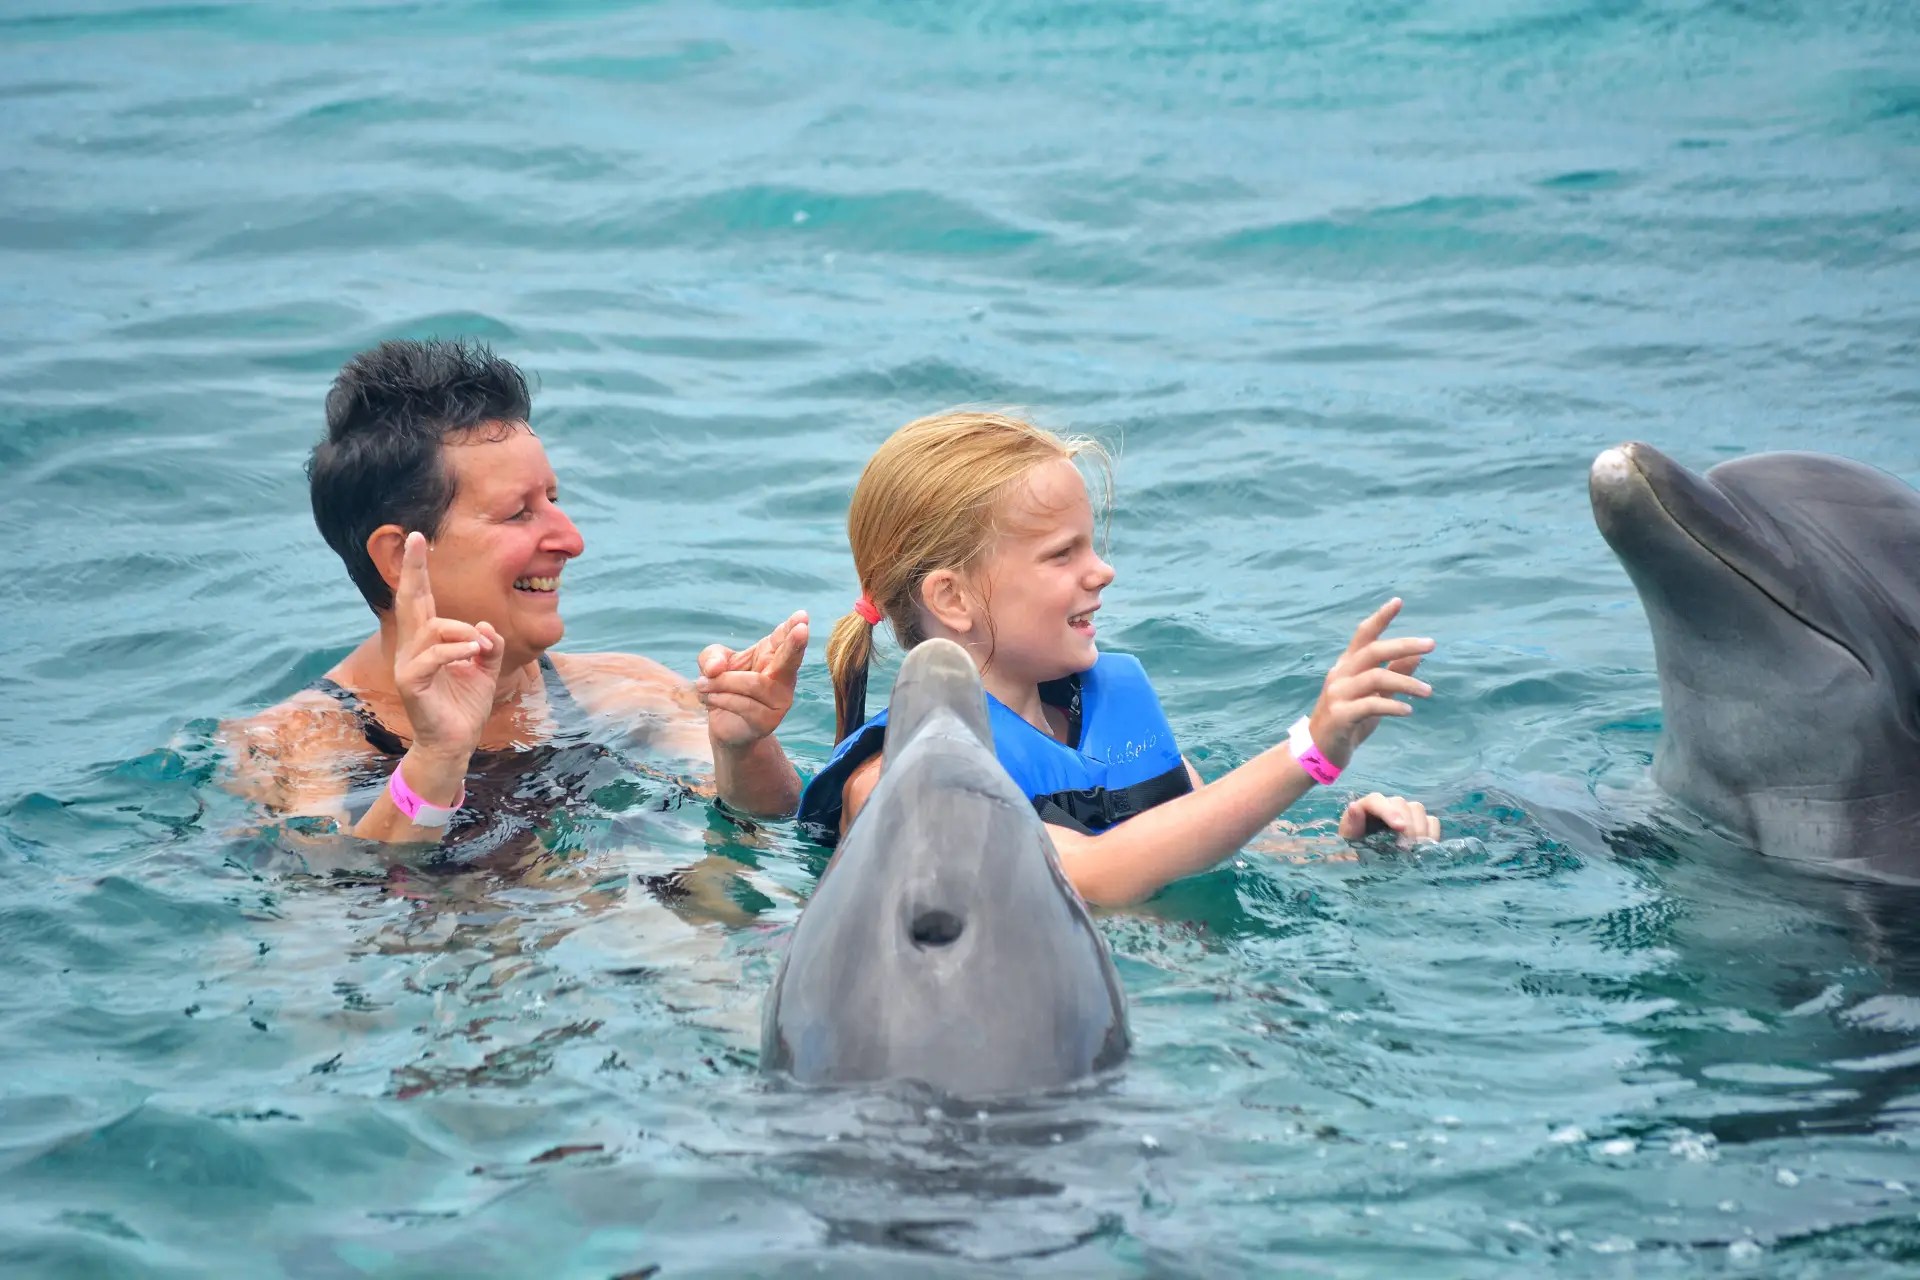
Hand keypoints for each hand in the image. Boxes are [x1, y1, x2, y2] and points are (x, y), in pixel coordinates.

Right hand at [391, 530, 504, 756]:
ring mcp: (408, 664)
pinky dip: (457, 650)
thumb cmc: (466, 705)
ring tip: (481, 649)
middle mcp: (412, 648)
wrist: (456, 742)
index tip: (418, 538)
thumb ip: (488, 644)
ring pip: (433, 628)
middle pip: (410, 601)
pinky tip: (474, 655)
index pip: (422, 600)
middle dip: (415, 569)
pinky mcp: (410, 682)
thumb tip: (484, 627)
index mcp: (428, 641)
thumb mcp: (486, 668)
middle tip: (416, 538)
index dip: (419, 571)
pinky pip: (432, 655)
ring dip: (463, 633)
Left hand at [697, 610, 808, 751]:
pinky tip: (709, 698)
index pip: (784, 639)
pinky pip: (744, 705)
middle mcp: (783, 678)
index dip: (793, 628)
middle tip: (802, 629)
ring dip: (722, 682)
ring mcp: (779, 701)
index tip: (802, 616)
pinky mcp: (768, 721)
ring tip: (703, 683)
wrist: (724, 725)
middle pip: (790, 660)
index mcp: (771, 656)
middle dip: (795, 645)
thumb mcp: (713, 664)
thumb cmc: (725, 687)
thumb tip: (715, 668)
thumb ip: (711, 657)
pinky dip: (720, 699)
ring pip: (754, 684)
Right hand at [1306, 597, 1433, 767]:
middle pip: (1373, 651)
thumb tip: (1416, 657)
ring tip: (1428, 691)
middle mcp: (1340, 674)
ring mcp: (1338, 694)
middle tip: (1431, 645)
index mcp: (1347, 665)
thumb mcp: (1375, 696)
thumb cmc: (1350, 720)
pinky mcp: (1340, 715)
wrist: (1321, 751)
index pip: (1363, 635)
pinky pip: (1370, 704)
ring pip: (1375, 677)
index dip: (1380, 618)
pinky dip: (1393, 706)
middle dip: (1404, 645)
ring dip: (1406, 683)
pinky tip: (1408, 711)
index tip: (1398, 601)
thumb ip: (1393, 675)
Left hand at [1338, 792, 1439, 842]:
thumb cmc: (1352, 852)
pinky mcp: (1418, 824)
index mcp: (1365, 807)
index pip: (1376, 800)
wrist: (1363, 863)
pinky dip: (1431, 834)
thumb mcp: (1347, 842)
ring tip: (1415, 850)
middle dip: (1407, 825)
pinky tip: (1425, 849)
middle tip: (1407, 849)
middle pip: (1401, 804)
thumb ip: (1352, 825)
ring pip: (1417, 809)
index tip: (1399, 828)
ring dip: (1419, 829)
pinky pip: (1431, 821)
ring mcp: (1404, 813)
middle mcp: (1386, 806)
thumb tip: (1354, 806)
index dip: (1389, 812)